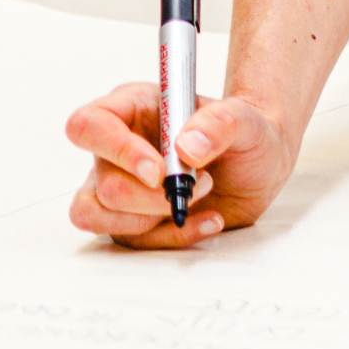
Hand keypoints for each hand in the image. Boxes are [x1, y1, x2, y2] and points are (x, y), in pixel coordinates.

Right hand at [63, 83, 296, 248]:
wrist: (259, 165)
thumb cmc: (245, 133)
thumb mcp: (247, 119)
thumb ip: (222, 123)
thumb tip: (187, 146)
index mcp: (131, 108)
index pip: (88, 125)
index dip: (115, 150)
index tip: (157, 171)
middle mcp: (115, 149)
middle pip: (102, 185)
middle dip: (152, 196)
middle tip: (201, 181)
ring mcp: (118, 186)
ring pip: (96, 216)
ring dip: (153, 217)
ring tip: (201, 196)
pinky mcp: (130, 219)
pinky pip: (132, 241)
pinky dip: (173, 236)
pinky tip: (209, 219)